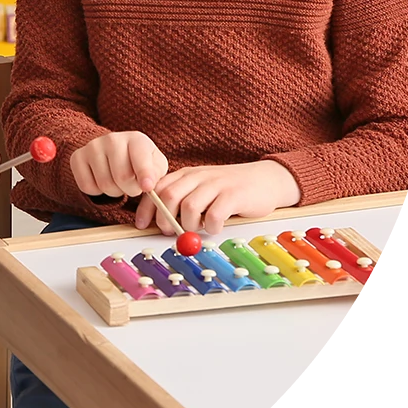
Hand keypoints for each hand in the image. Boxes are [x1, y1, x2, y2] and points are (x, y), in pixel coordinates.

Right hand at [71, 131, 167, 197]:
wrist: (114, 152)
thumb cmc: (139, 162)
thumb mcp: (155, 166)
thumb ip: (156, 175)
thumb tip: (147, 186)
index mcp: (136, 139)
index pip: (140, 158)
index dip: (145, 175)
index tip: (147, 188)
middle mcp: (112, 139)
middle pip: (122, 177)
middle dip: (130, 190)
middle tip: (132, 187)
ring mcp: (92, 146)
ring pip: (104, 184)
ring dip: (114, 192)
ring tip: (118, 183)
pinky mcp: (77, 157)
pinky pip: (86, 186)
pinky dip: (97, 192)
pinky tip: (102, 181)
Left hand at [133, 159, 300, 234]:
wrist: (265, 179)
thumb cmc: (230, 189)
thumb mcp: (202, 189)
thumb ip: (182, 199)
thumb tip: (160, 222)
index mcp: (187, 175)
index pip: (157, 188)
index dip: (147, 208)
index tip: (142, 225)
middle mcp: (198, 177)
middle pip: (169, 197)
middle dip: (165, 219)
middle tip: (172, 232)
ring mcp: (216, 185)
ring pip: (189, 206)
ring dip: (189, 224)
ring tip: (198, 228)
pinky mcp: (234, 195)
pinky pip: (214, 214)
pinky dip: (211, 226)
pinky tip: (215, 227)